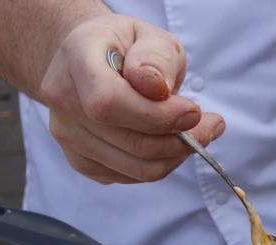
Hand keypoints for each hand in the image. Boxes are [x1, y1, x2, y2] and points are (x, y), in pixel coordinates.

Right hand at [38, 14, 224, 183]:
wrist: (92, 61)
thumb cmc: (125, 48)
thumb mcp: (149, 37)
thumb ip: (156, 58)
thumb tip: (156, 88)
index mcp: (76, 59)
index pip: (108, 102)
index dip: (156, 116)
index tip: (194, 111)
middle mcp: (63, 101)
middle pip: (130, 142)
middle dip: (181, 140)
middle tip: (212, 125)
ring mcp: (68, 136)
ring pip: (138, 168)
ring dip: (177, 155)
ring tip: (196, 132)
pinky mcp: (82, 161)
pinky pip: (133, 177)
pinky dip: (162, 163)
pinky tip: (170, 140)